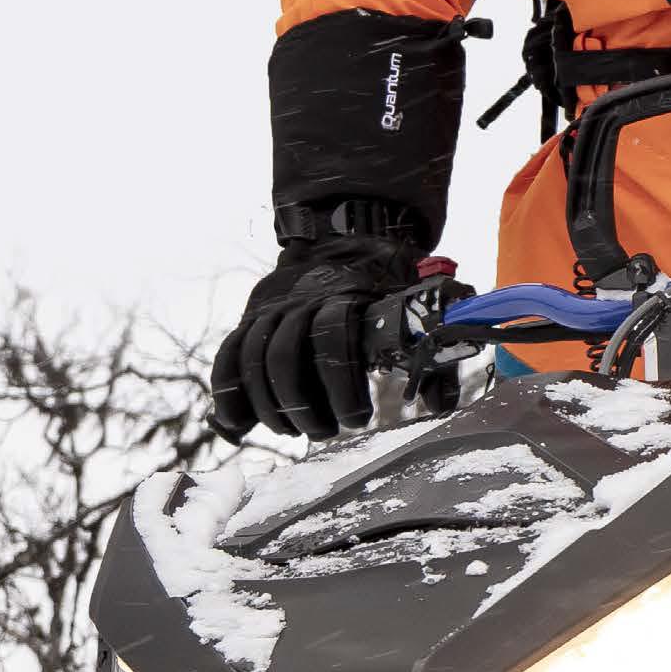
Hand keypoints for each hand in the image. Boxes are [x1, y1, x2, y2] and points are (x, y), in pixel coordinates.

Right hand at [217, 231, 433, 439]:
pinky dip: (227, 393)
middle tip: (323, 432)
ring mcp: (269, 309)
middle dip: (300, 404)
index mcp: (343, 298)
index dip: (342, 386)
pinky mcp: (249, 319)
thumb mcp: (409, 309)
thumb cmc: (383, 286)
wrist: (344, 239)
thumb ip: (426, 353)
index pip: (333, 341)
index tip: (358, 420)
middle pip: (284, 355)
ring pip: (251, 358)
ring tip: (290, 431)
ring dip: (267, 405)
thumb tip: (442, 403)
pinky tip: (236, 426)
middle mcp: (299, 301)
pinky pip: (227, 355)